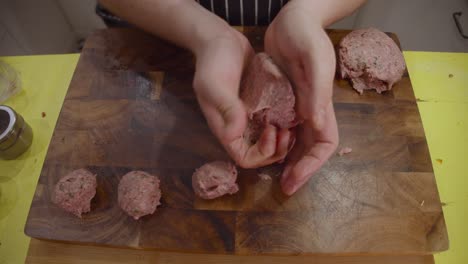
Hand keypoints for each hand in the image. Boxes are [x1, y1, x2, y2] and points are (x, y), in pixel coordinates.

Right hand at [193, 29, 291, 167]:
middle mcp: (239, 126)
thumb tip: (237, 131)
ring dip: (283, 138)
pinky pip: (274, 120)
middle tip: (289, 132)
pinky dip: (285, 121)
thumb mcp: (214, 84)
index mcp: (226, 128)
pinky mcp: (260, 103)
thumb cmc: (213, 62)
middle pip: (260, 154)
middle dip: (277, 149)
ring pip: (270, 139)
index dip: (261, 154)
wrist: (219, 40)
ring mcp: (250, 116)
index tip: (273, 132)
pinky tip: (294, 111)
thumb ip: (227, 108)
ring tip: (293, 124)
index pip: (244, 157)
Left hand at [265, 3, 338, 194]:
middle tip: (283, 186)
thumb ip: (317, 91)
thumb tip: (315, 124)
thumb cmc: (306, 36)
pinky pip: (282, 126)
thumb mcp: (313, 60)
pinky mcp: (282, 97)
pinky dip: (276, 140)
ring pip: (296, 140)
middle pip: (310, 148)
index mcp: (321, 104)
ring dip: (287, 159)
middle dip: (299, 169)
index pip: (324, 143)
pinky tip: (264, 147)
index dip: (312, 165)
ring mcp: (297, 104)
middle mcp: (311, 109)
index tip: (294, 179)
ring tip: (274, 174)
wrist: (292, 18)